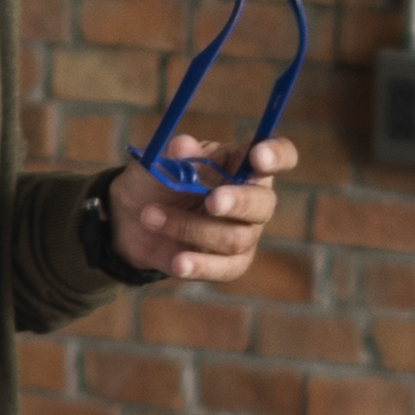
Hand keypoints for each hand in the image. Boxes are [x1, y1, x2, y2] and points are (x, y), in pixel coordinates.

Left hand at [107, 137, 294, 285]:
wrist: (133, 221)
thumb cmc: (158, 183)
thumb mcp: (162, 163)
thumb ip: (176, 157)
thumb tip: (183, 146)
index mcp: (244, 164)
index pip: (280, 155)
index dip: (277, 155)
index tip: (258, 156)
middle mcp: (252, 199)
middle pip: (264, 203)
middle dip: (239, 202)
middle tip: (211, 201)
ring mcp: (244, 234)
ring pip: (235, 237)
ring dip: (190, 227)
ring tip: (151, 216)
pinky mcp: (230, 264)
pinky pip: (225, 268)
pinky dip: (200, 265)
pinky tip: (179, 262)